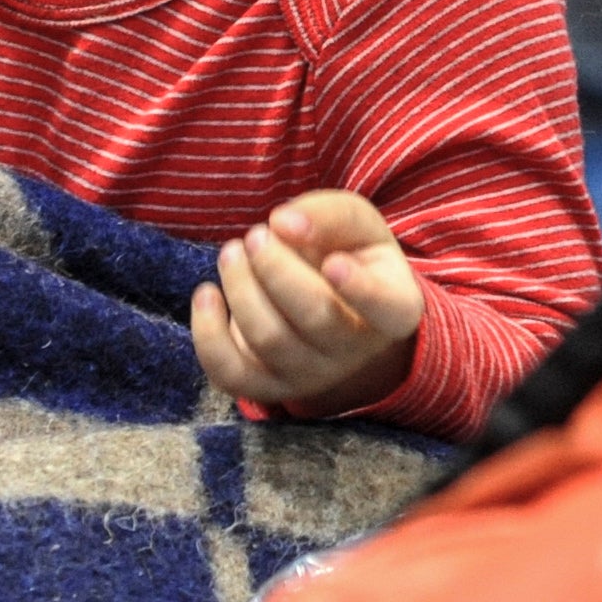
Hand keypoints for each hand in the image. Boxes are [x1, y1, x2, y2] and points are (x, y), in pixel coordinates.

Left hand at [195, 191, 425, 416]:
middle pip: (316, 317)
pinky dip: (208, 335)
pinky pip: (232, 374)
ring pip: (270, 340)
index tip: (334, 262)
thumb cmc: (347, 253)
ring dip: (240, 288)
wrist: (328, 302)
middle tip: (256, 235)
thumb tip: (283, 223)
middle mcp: (357, 350)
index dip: (361, 291)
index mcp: (393, 307)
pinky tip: (207, 294)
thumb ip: (329, 213)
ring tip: (233, 253)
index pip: (387, 309)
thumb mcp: (355, 223)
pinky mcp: (269, 387)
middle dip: (276, 269)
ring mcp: (312, 375)